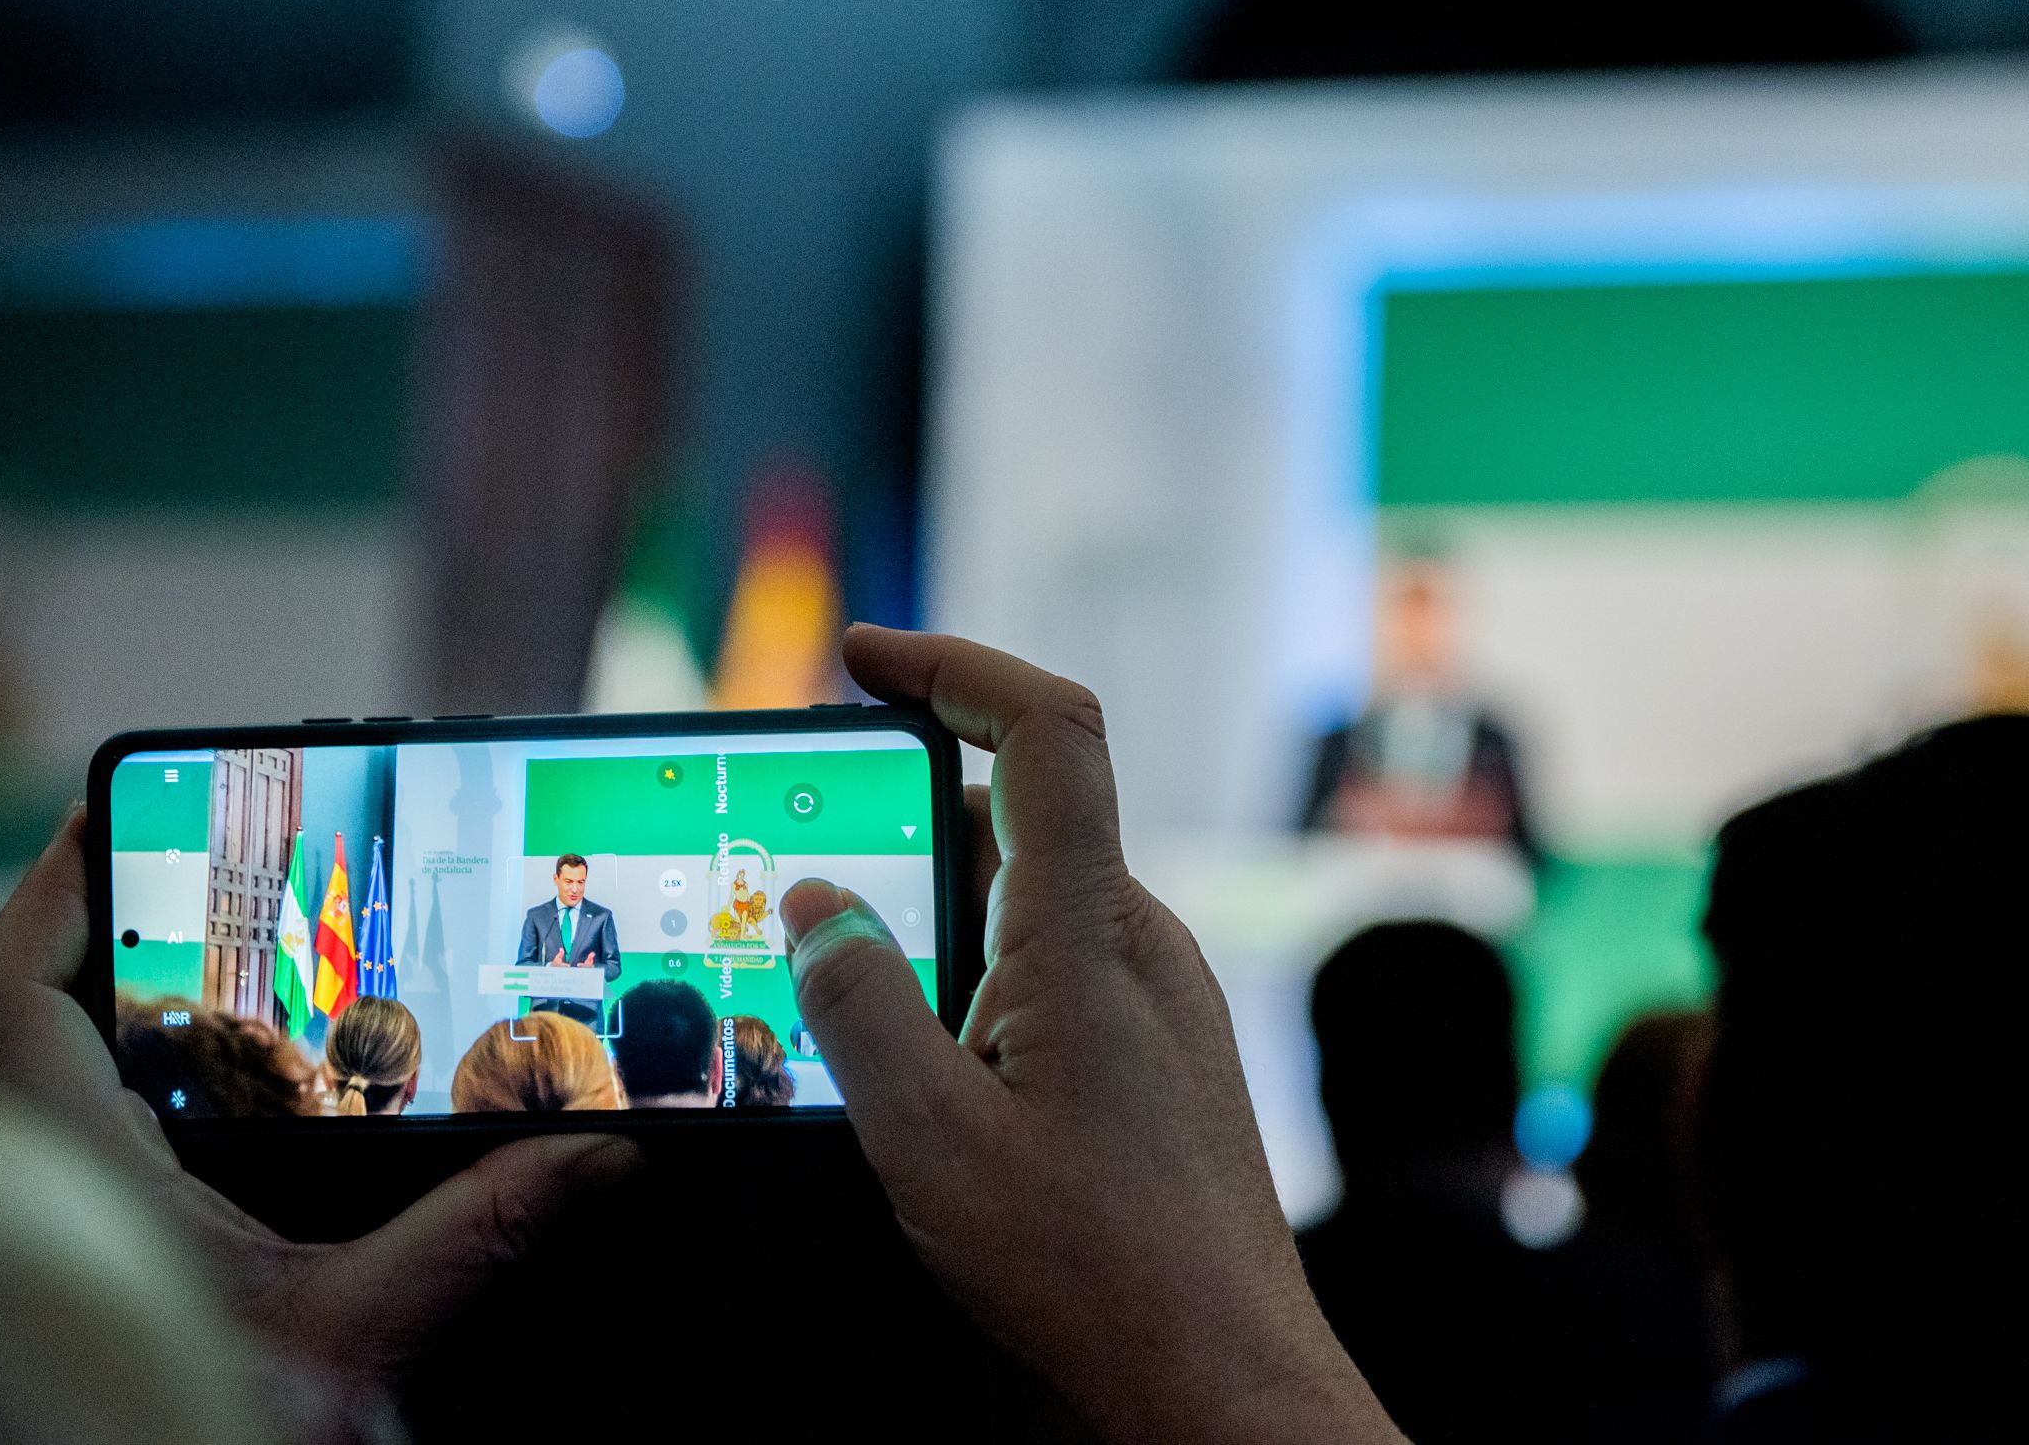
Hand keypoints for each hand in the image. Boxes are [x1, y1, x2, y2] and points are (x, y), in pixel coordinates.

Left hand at [0, 811, 638, 1422]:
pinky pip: (111, 1137)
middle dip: (109, 930)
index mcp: (88, 1194)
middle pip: (37, 1020)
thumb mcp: (365, 1337)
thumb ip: (473, 1236)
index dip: (48, 895)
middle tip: (197, 861)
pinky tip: (250, 1073)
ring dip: (136, 1005)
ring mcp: (87, 1232)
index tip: (112, 813)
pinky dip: (166, 1080)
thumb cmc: (231, 1444)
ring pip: (68, 1081)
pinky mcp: (126, 1262)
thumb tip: (591, 1156)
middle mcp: (69, 1201)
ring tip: (228, 944)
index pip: (12, 1008)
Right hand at [780, 628, 1400, 1444]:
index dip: (955, 663)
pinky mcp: (1158, 1048)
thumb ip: (856, 1005)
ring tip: (843, 973)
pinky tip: (923, 1046)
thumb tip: (812, 900)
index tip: (861, 656)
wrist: (1223, 1372)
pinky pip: (1058, 958)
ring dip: (936, 896)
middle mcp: (1141, 940)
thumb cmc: (1097, 1268)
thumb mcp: (928, 1140)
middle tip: (806, 835)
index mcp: (1091, 933)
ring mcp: (1160, 994)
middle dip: (908, 796)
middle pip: (1024, 805)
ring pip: (1035, 891)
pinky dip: (977, 958)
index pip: (1047, 728)